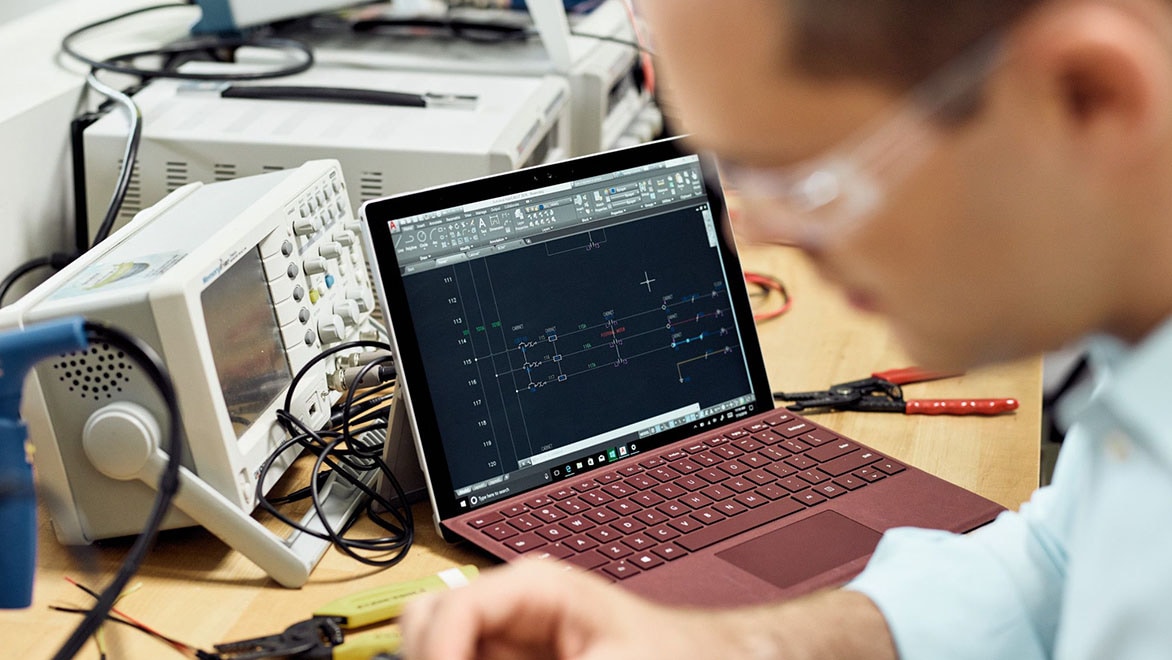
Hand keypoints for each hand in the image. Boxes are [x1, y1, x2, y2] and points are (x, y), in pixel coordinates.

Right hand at [399, 559, 750, 659]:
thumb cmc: (666, 653)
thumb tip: (467, 657)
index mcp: (533, 585)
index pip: (451, 608)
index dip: (437, 652)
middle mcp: (510, 605)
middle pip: (425, 621)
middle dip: (432, 653)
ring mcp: (505, 637)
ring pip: (436, 644)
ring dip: (444, 658)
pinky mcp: (508, 659)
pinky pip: (463, 657)